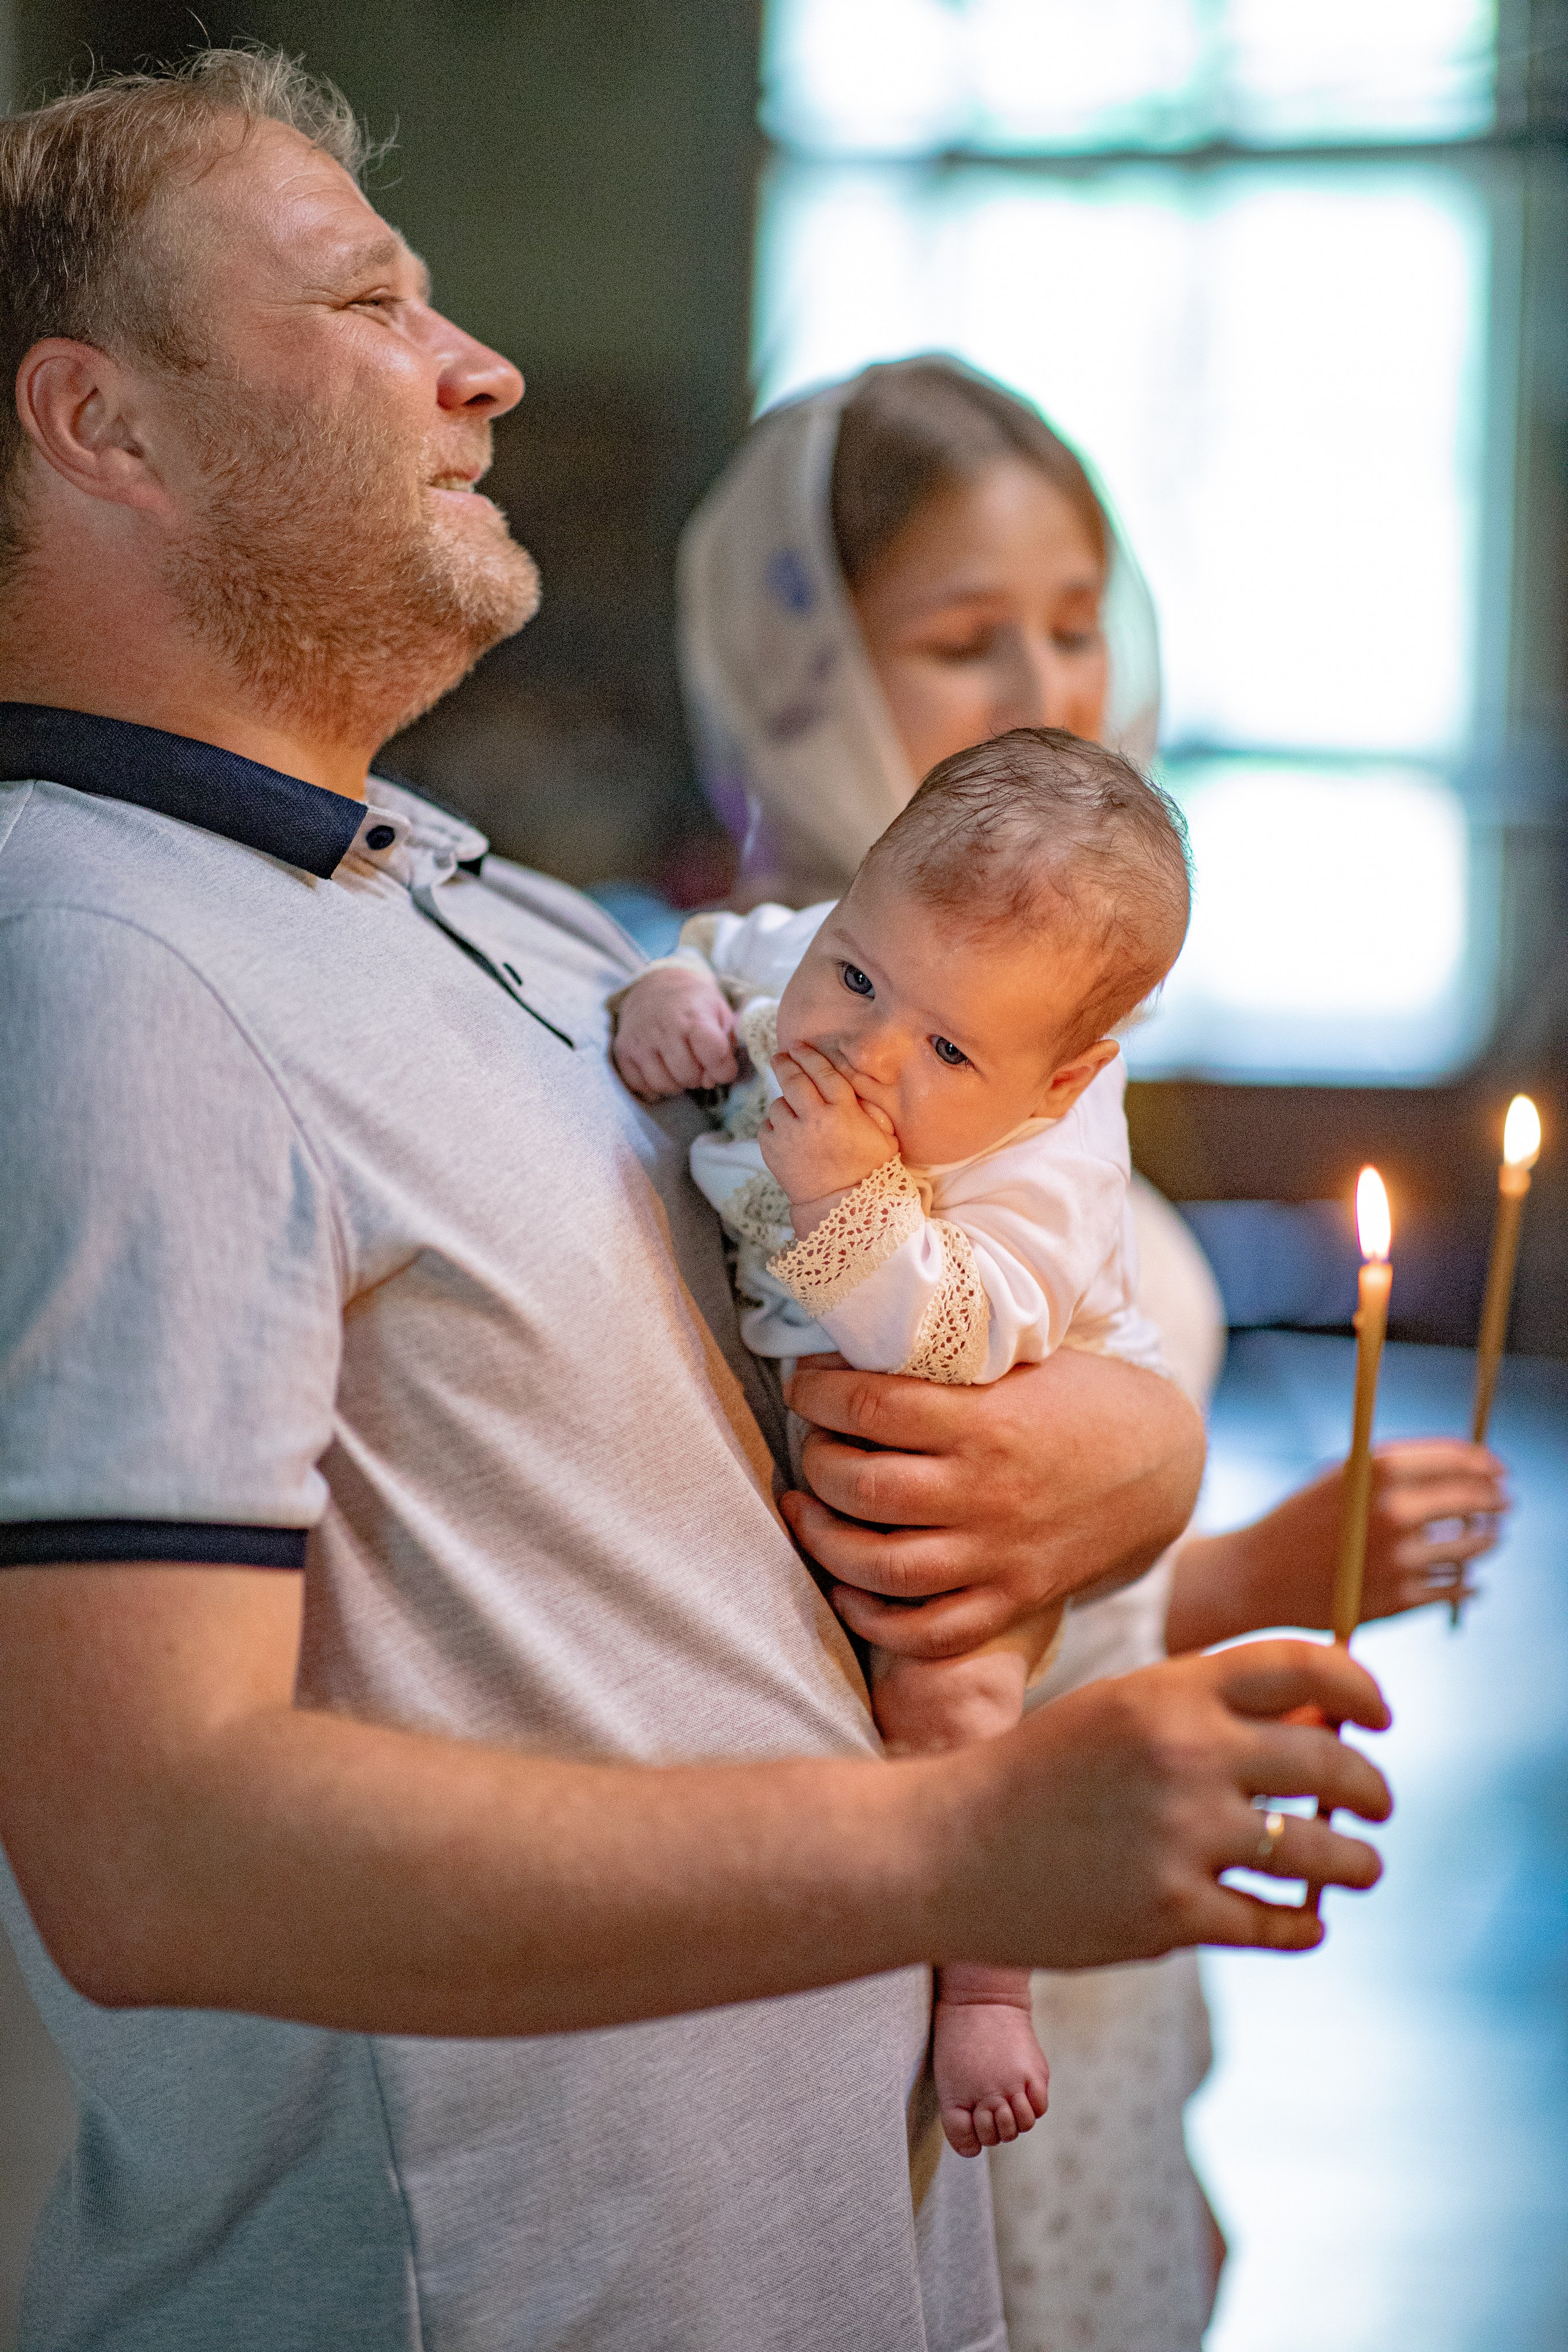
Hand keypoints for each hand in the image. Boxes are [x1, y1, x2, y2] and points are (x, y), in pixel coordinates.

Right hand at [612, 969, 737, 1099]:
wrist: (658, 982)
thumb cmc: (695, 1003)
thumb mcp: (722, 1015)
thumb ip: (726, 1048)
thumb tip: (712, 1080)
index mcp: (694, 1017)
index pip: (714, 1057)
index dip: (724, 1070)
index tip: (722, 1066)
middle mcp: (664, 1028)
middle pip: (688, 1076)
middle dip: (699, 1076)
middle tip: (698, 1063)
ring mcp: (640, 1040)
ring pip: (663, 1085)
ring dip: (676, 1083)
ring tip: (680, 1067)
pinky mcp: (623, 1049)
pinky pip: (640, 1085)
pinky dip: (654, 1084)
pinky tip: (662, 1068)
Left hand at [760, 1042, 896, 1222]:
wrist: (843, 1208)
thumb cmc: (869, 1170)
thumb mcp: (884, 1136)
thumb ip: (870, 1105)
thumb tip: (853, 1080)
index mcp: (843, 1112)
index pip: (823, 1072)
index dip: (809, 1055)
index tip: (800, 1046)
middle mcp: (813, 1119)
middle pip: (793, 1079)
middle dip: (786, 1063)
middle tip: (782, 1056)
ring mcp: (789, 1135)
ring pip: (779, 1103)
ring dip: (786, 1104)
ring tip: (797, 1115)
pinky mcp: (772, 1150)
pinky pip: (768, 1125)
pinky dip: (776, 1125)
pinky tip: (790, 1134)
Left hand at [781, 1348, 1204, 1656]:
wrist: (1164, 1465)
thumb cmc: (1082, 1398)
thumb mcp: (1023, 1360)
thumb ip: (950, 1359)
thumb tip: (863, 1333)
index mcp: (989, 1420)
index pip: (871, 1407)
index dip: (818, 1393)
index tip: (806, 1384)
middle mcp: (989, 1492)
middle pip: (863, 1488)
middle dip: (816, 1462)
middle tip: (814, 1443)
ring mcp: (1000, 1555)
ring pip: (881, 1568)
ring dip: (825, 1540)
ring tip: (807, 1511)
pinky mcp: (1014, 1599)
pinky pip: (929, 1630)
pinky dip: (873, 1617)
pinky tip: (847, 1584)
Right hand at [942, 1639, 1391, 1967]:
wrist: (946, 1849)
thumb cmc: (1040, 1772)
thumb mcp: (1120, 1712)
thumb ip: (1211, 1712)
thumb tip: (1326, 1729)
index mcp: (1170, 1691)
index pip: (1304, 1668)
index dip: (1360, 1689)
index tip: (1380, 1715)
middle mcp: (1186, 1755)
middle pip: (1332, 1765)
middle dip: (1372, 1789)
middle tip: (1377, 1804)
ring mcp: (1181, 1838)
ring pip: (1321, 1852)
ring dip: (1355, 1862)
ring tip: (1357, 1866)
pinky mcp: (1173, 1914)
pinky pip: (1279, 1923)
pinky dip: (1304, 1924)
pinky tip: (1304, 1920)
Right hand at [1164, 1438, 1510, 1653]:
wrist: (1257, 1576)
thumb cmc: (1300, 1521)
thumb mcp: (1341, 1477)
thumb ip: (1395, 1469)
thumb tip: (1463, 1468)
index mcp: (1376, 1470)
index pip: (1455, 1460)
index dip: (1484, 1463)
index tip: (1498, 1470)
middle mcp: (1392, 1511)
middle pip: (1471, 1501)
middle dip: (1494, 1501)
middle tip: (1503, 1504)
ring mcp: (1398, 1559)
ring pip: (1472, 1547)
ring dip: (1487, 1541)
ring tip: (1488, 1538)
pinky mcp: (1399, 1600)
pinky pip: (1455, 1589)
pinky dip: (1468, 1584)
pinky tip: (1470, 1580)